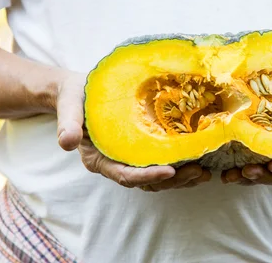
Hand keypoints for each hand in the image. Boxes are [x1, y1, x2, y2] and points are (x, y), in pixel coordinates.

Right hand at [54, 72, 211, 191]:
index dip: (148, 176)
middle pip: (147, 181)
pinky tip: (200, 158)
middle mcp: (116, 164)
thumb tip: (67, 142)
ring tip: (205, 171)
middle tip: (198, 172)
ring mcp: (129, 159)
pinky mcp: (141, 150)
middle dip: (174, 180)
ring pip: (158, 177)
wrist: (78, 91)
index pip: (125, 175)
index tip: (169, 171)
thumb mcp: (69, 106)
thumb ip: (68, 123)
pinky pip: (162, 162)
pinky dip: (180, 164)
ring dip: (182, 178)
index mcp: (99, 160)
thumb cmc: (75, 97)